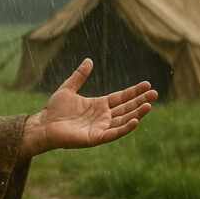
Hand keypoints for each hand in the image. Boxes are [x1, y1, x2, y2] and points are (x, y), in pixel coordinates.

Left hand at [19, 59, 156, 160]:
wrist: (44, 125)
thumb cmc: (54, 110)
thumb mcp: (68, 88)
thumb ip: (79, 76)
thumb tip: (89, 60)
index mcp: (98, 105)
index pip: (121, 97)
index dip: (134, 91)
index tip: (147, 84)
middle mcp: (103, 117)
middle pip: (126, 108)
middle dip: (141, 101)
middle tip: (155, 93)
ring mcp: (101, 128)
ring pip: (124, 120)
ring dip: (137, 113)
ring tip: (149, 105)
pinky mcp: (96, 138)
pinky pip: (114, 133)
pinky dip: (125, 128)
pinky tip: (135, 120)